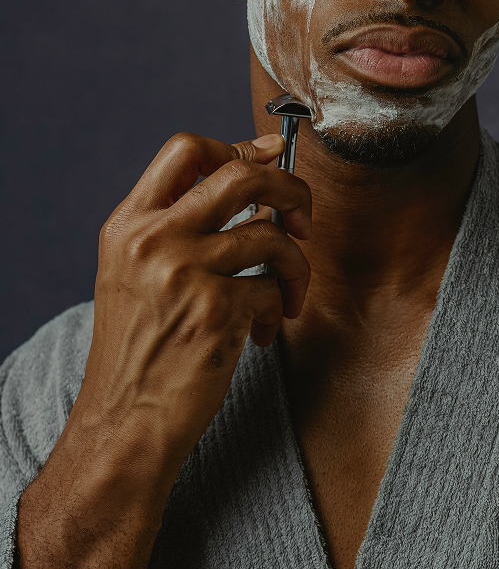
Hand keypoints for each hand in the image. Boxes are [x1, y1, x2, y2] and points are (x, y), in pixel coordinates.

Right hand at [3, 132, 311, 568]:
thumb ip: (180, 222)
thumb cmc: (143, 346)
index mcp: (130, 224)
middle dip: (290, 188)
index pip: (187, 148)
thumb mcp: (138, 271)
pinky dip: (281, 309)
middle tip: (302, 218)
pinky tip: (263, 333)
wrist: (125, 422)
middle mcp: (152, 240)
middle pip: (243, 174)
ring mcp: (182, 274)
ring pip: (272, 236)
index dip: (241, 146)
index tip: (274, 159)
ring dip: (297, 265)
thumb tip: (257, 165)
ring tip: (287, 295)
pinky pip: (274, 288)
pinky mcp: (214, 311)